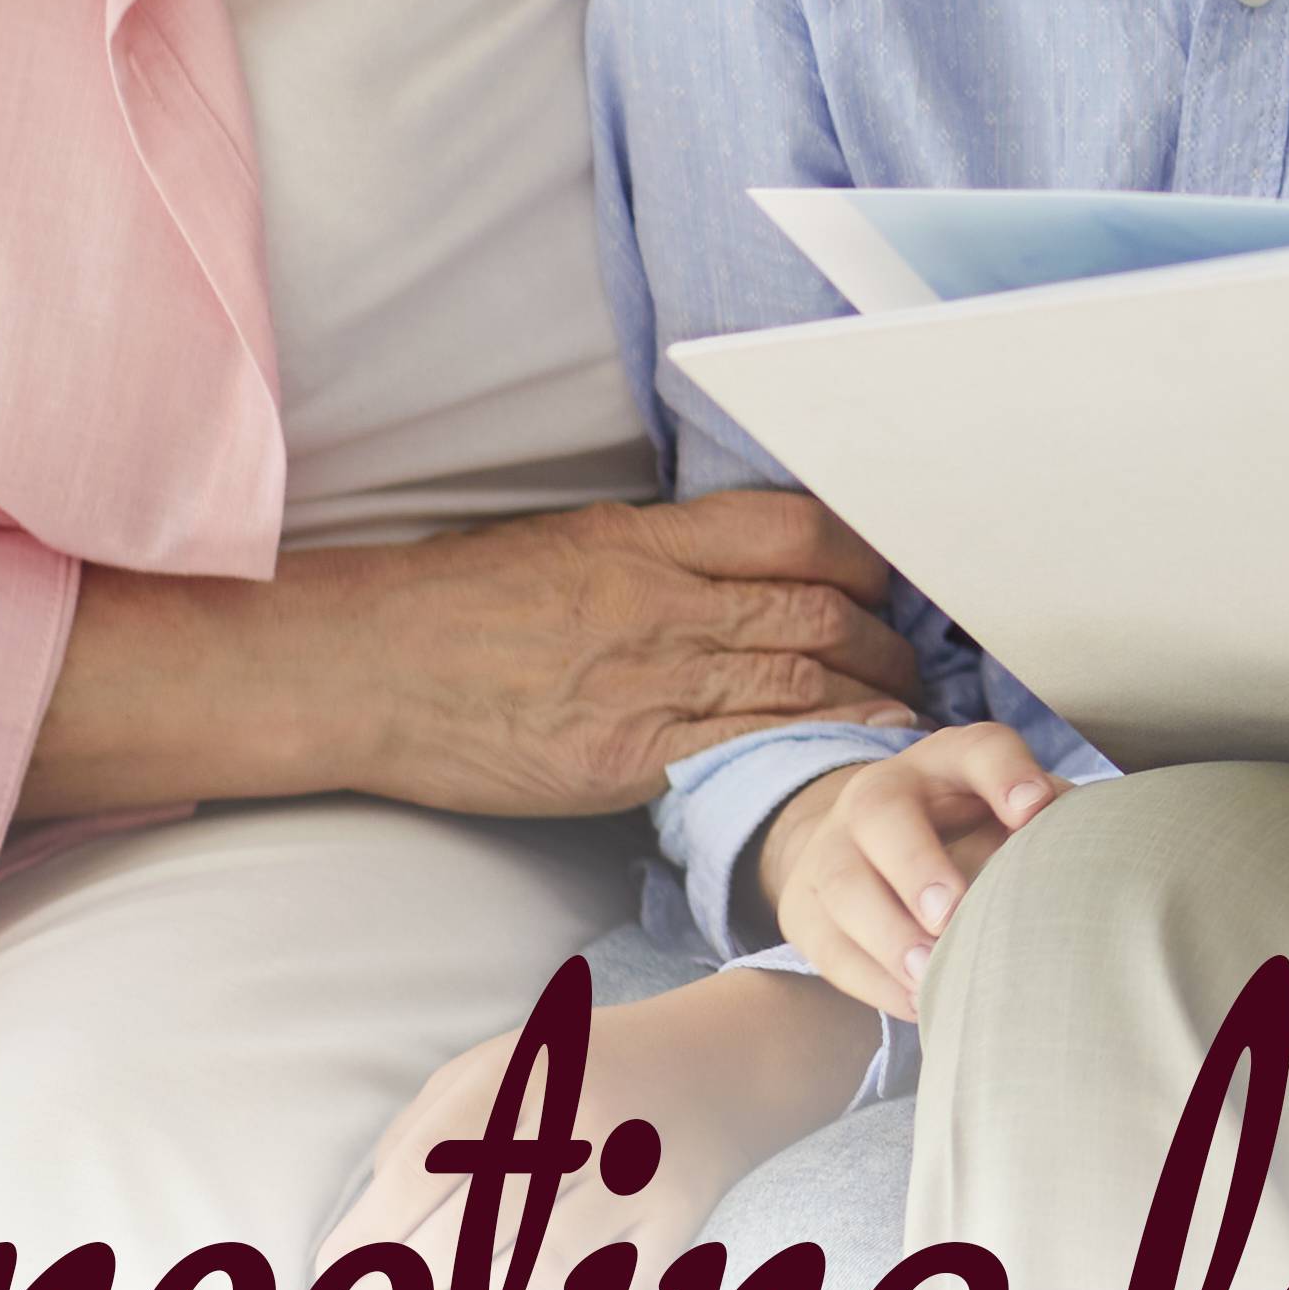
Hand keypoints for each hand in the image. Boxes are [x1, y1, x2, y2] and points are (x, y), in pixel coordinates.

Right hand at [39, 491, 919, 818]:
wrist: (366, 668)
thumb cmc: (454, 602)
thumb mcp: (566, 543)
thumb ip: (656, 550)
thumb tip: (731, 560)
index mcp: (648, 540)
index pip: (795, 530)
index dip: (862, 554)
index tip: (890, 575)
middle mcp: (663, 604)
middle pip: (816, 610)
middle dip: (887, 636)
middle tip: (922, 654)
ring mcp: (647, 683)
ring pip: (797, 681)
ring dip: (870, 697)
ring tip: (911, 713)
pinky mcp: (627, 758)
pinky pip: (743, 751)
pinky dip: (811, 751)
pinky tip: (852, 759)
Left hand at [323, 967, 883, 1289]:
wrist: (721, 1066)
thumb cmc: (575, 1073)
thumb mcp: (493, 1065)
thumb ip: (421, 1131)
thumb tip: (357, 1238)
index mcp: (530, 1072)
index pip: (429, 1166)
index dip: (368, 1232)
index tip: (328, 1276)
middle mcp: (591, 1122)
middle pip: (476, 1230)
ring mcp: (643, 1179)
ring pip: (536, 1275)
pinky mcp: (678, 1228)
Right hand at [757, 722, 1065, 1016]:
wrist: (861, 844)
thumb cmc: (968, 831)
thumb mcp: (1006, 811)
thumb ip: (1046, 828)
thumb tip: (1088, 866)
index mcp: (946, 762)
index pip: (978, 750)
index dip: (1005, 774)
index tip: (1035, 808)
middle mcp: (879, 794)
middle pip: (884, 814)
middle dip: (916, 863)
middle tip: (951, 913)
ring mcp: (832, 848)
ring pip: (844, 884)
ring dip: (887, 933)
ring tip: (928, 972)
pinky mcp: (804, 908)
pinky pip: (827, 944)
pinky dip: (870, 978)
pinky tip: (914, 1000)